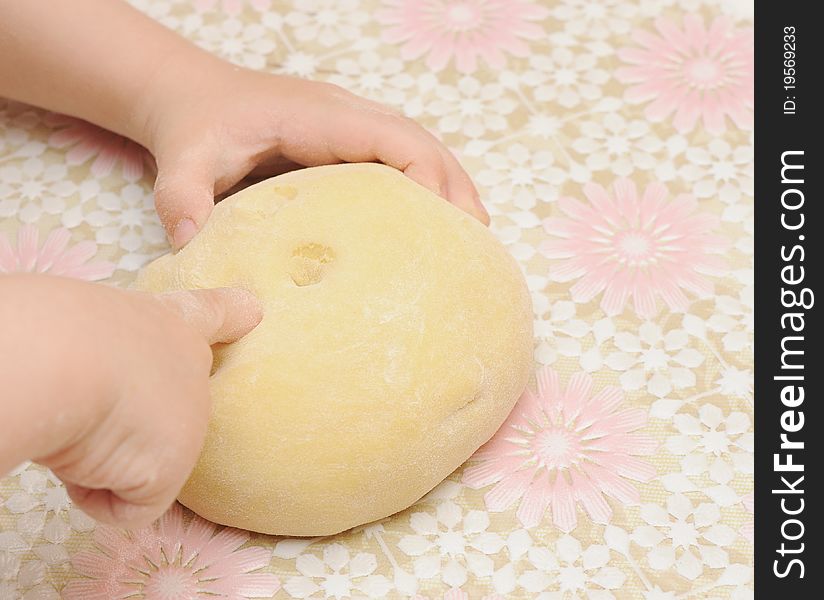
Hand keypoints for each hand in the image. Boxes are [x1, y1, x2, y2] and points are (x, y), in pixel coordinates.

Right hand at [0, 275, 261, 527]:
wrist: (64, 357)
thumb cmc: (61, 329)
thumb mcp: (91, 322)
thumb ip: (115, 353)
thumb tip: (113, 414)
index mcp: (166, 319)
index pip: (208, 316)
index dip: (230, 314)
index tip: (251, 310)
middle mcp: (190, 366)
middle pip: (167, 406)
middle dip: (126, 418)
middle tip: (87, 398)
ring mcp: (193, 420)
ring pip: (131, 459)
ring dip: (98, 452)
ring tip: (79, 417)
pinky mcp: (174, 470)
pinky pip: (125, 506)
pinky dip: (92, 493)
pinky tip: (83, 457)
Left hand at [142, 58, 488, 248]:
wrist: (190, 95)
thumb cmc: (194, 124)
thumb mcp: (180, 159)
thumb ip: (181, 197)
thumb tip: (196, 246)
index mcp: (315, 116)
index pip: (389, 137)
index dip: (426, 173)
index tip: (445, 220)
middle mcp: (343, 115)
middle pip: (419, 142)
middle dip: (454, 186)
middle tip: (478, 239)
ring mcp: (349, 126)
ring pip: (418, 148)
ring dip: (450, 186)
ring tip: (473, 236)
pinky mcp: (347, 142)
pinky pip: (399, 159)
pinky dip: (427, 186)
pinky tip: (436, 224)